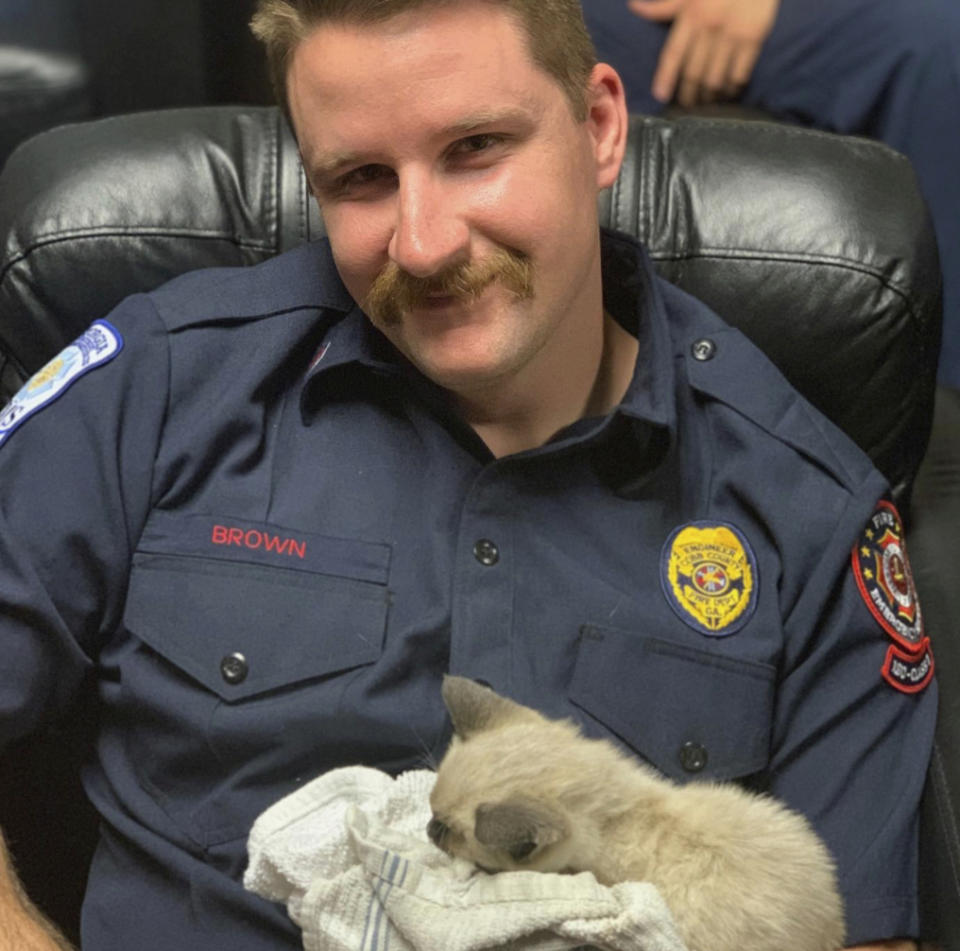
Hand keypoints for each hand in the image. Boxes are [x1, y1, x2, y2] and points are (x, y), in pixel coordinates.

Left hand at [627, 0, 779, 106]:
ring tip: (706, 101)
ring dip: (708, 96)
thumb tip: (634, 7)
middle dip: (687, 94)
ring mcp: (731, 35)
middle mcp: (708, 28)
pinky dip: (732, 88)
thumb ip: (663, 6)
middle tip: (686, 104)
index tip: (660, 95)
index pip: (673, 54)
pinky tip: (728, 92)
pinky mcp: (753, 38)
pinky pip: (739, 73)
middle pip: (692, 73)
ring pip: (715, 78)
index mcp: (690, 16)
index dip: (665, 77)